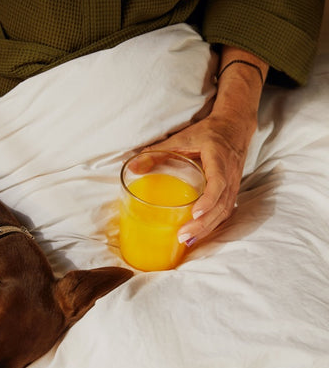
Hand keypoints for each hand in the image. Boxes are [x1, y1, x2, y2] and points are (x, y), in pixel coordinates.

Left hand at [141, 46, 267, 245]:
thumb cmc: (208, 132)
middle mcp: (230, 175)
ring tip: (188, 241)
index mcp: (219, 159)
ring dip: (207, 228)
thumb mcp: (183, 137)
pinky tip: (198, 235)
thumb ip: (158, 151)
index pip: (218, 183)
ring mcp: (234, 185)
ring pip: (224, 212)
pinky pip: (224, 212)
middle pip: (221, 205)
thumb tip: (132, 167)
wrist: (235, 127)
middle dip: (203, 224)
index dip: (208, 200)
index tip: (195, 213)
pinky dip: (212, 225)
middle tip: (183, 236)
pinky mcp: (232, 192)